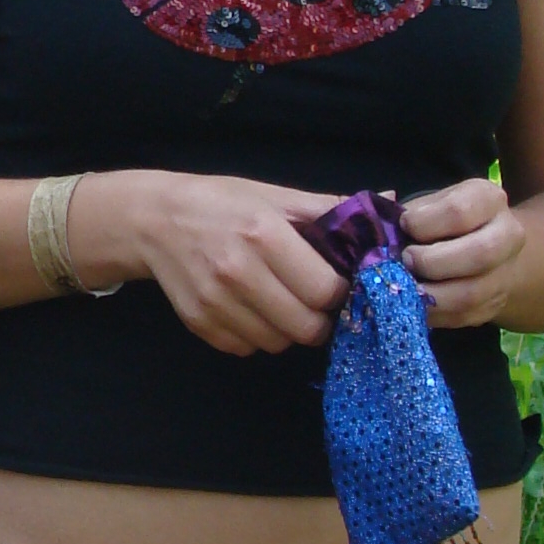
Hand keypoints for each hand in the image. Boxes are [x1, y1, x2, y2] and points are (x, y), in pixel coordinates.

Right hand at [73, 168, 348, 355]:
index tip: (335, 283)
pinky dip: (258, 335)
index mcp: (263, 235)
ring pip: (278, 343)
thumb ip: (330, 209)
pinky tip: (252, 309)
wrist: (152, 220)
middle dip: (319, 318)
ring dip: (288, 329)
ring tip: (281, 302)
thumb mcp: (274, 195)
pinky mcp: (199, 323)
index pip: (325, 290)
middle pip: (306, 327)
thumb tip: (391, 205)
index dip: (339, 292)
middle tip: (314, 301)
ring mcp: (216, 303)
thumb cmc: (221, 203)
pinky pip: (247, 348)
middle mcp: (238, 272)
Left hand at [399, 179, 525, 326]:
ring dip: (430, 295)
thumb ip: (398, 210)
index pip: (459, 212)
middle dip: (433, 262)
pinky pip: (462, 317)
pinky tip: (413, 305)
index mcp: (488, 199)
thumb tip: (372, 217)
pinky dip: (432, 314)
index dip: (424, 223)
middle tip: (406, 261)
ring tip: (405, 287)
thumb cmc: (442, 221)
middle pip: (479, 254)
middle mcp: (507, 235)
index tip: (404, 225)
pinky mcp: (494, 305)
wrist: (482, 247)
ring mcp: (504, 274)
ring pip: (472, 294)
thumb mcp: (426, 205)